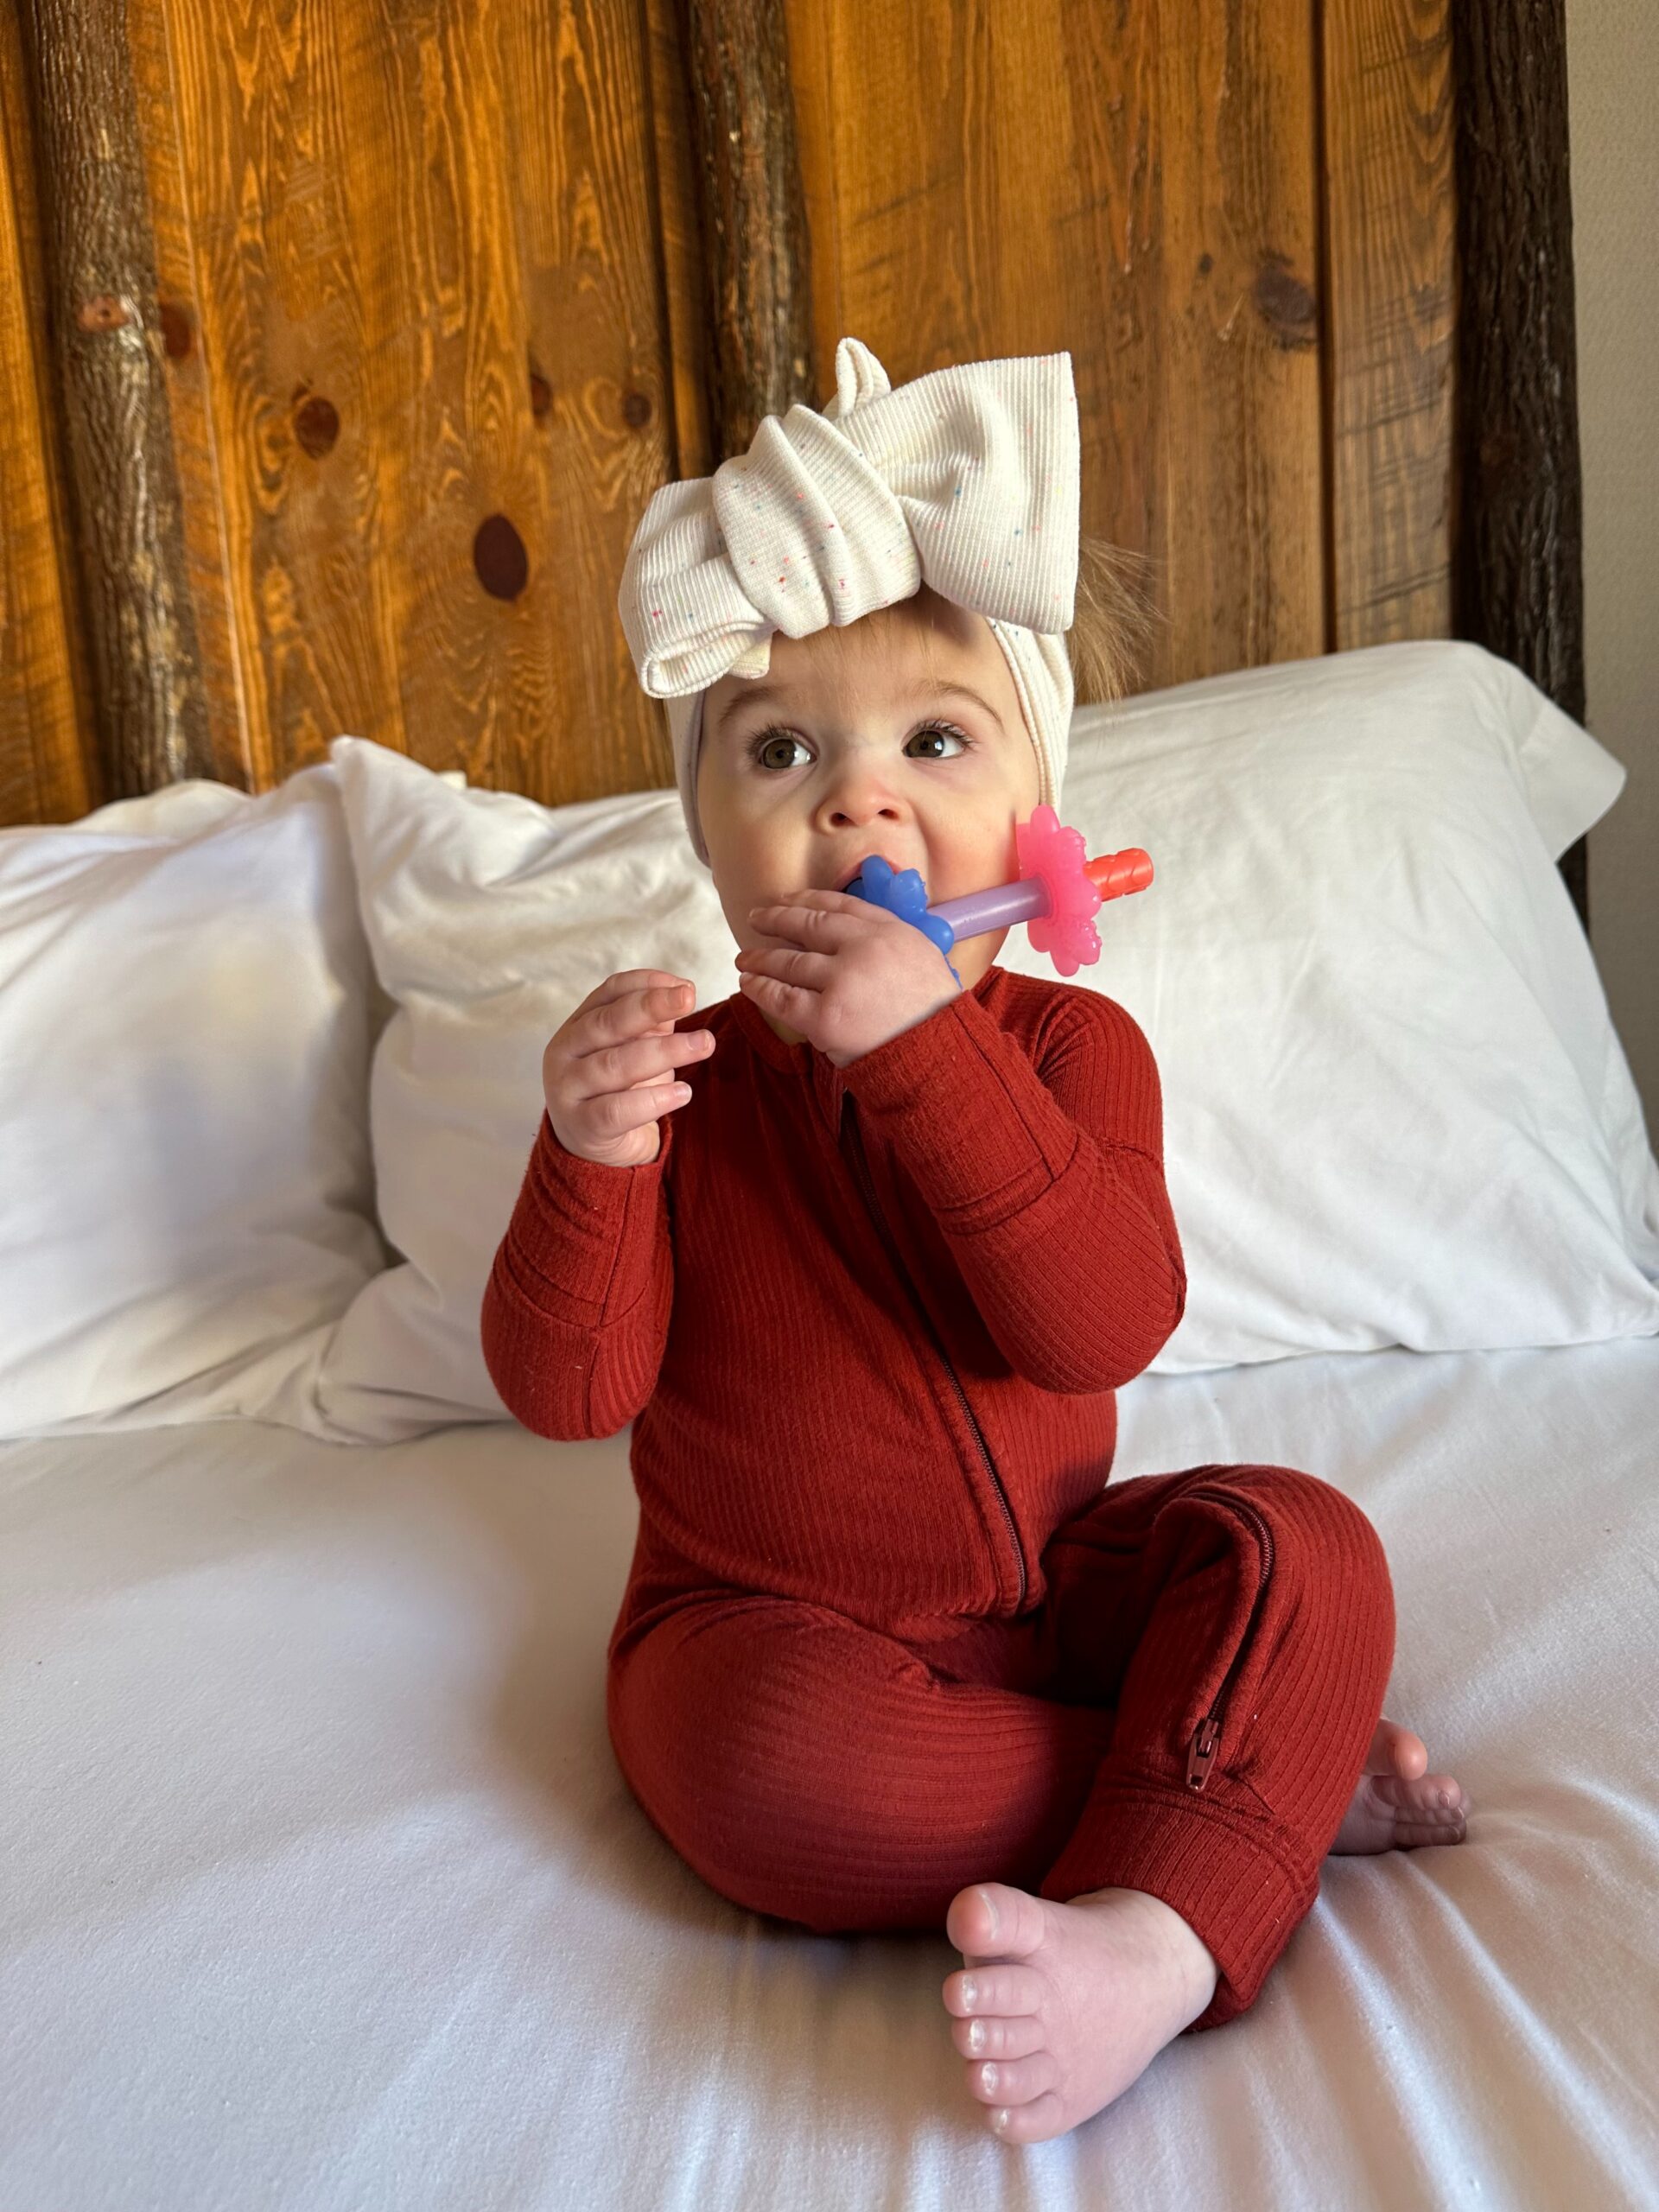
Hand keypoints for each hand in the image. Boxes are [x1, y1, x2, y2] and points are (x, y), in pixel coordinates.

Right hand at [542, 969, 713, 1166]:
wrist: (596, 1148)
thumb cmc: (620, 1088)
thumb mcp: (636, 1048)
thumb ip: (653, 1022)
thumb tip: (682, 992)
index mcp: (578, 1024)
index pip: (609, 992)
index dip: (646, 984)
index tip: (685, 986)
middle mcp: (565, 1052)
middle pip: (607, 1023)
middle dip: (651, 1007)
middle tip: (689, 999)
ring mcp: (567, 1089)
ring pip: (615, 1065)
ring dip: (664, 1051)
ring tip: (704, 1044)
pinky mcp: (581, 1126)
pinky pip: (616, 1111)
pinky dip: (653, 1100)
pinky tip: (684, 1092)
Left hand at [734, 891, 960, 1065]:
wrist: (938, 1053)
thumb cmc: (933, 1011)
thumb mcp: (921, 955)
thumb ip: (886, 937)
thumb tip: (848, 927)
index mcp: (887, 929)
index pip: (836, 905)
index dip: (804, 899)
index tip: (784, 899)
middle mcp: (861, 948)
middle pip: (806, 926)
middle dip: (774, 920)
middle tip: (755, 920)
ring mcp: (840, 982)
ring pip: (788, 962)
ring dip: (760, 958)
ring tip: (745, 959)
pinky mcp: (824, 1017)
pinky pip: (781, 998)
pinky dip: (760, 989)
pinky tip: (748, 985)